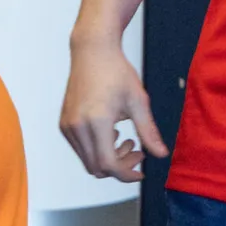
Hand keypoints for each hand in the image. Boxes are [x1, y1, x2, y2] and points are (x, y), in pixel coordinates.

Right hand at [59, 41, 167, 182]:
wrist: (92, 51)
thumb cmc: (116, 71)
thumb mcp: (138, 102)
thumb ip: (148, 132)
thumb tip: (161, 154)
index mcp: (96, 122)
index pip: (108, 165)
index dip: (126, 174)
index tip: (140, 170)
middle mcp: (77, 127)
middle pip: (97, 168)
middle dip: (119, 167)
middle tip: (137, 151)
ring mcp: (67, 126)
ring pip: (88, 161)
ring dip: (108, 159)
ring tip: (126, 139)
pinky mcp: (64, 123)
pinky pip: (80, 149)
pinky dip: (97, 150)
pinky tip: (111, 132)